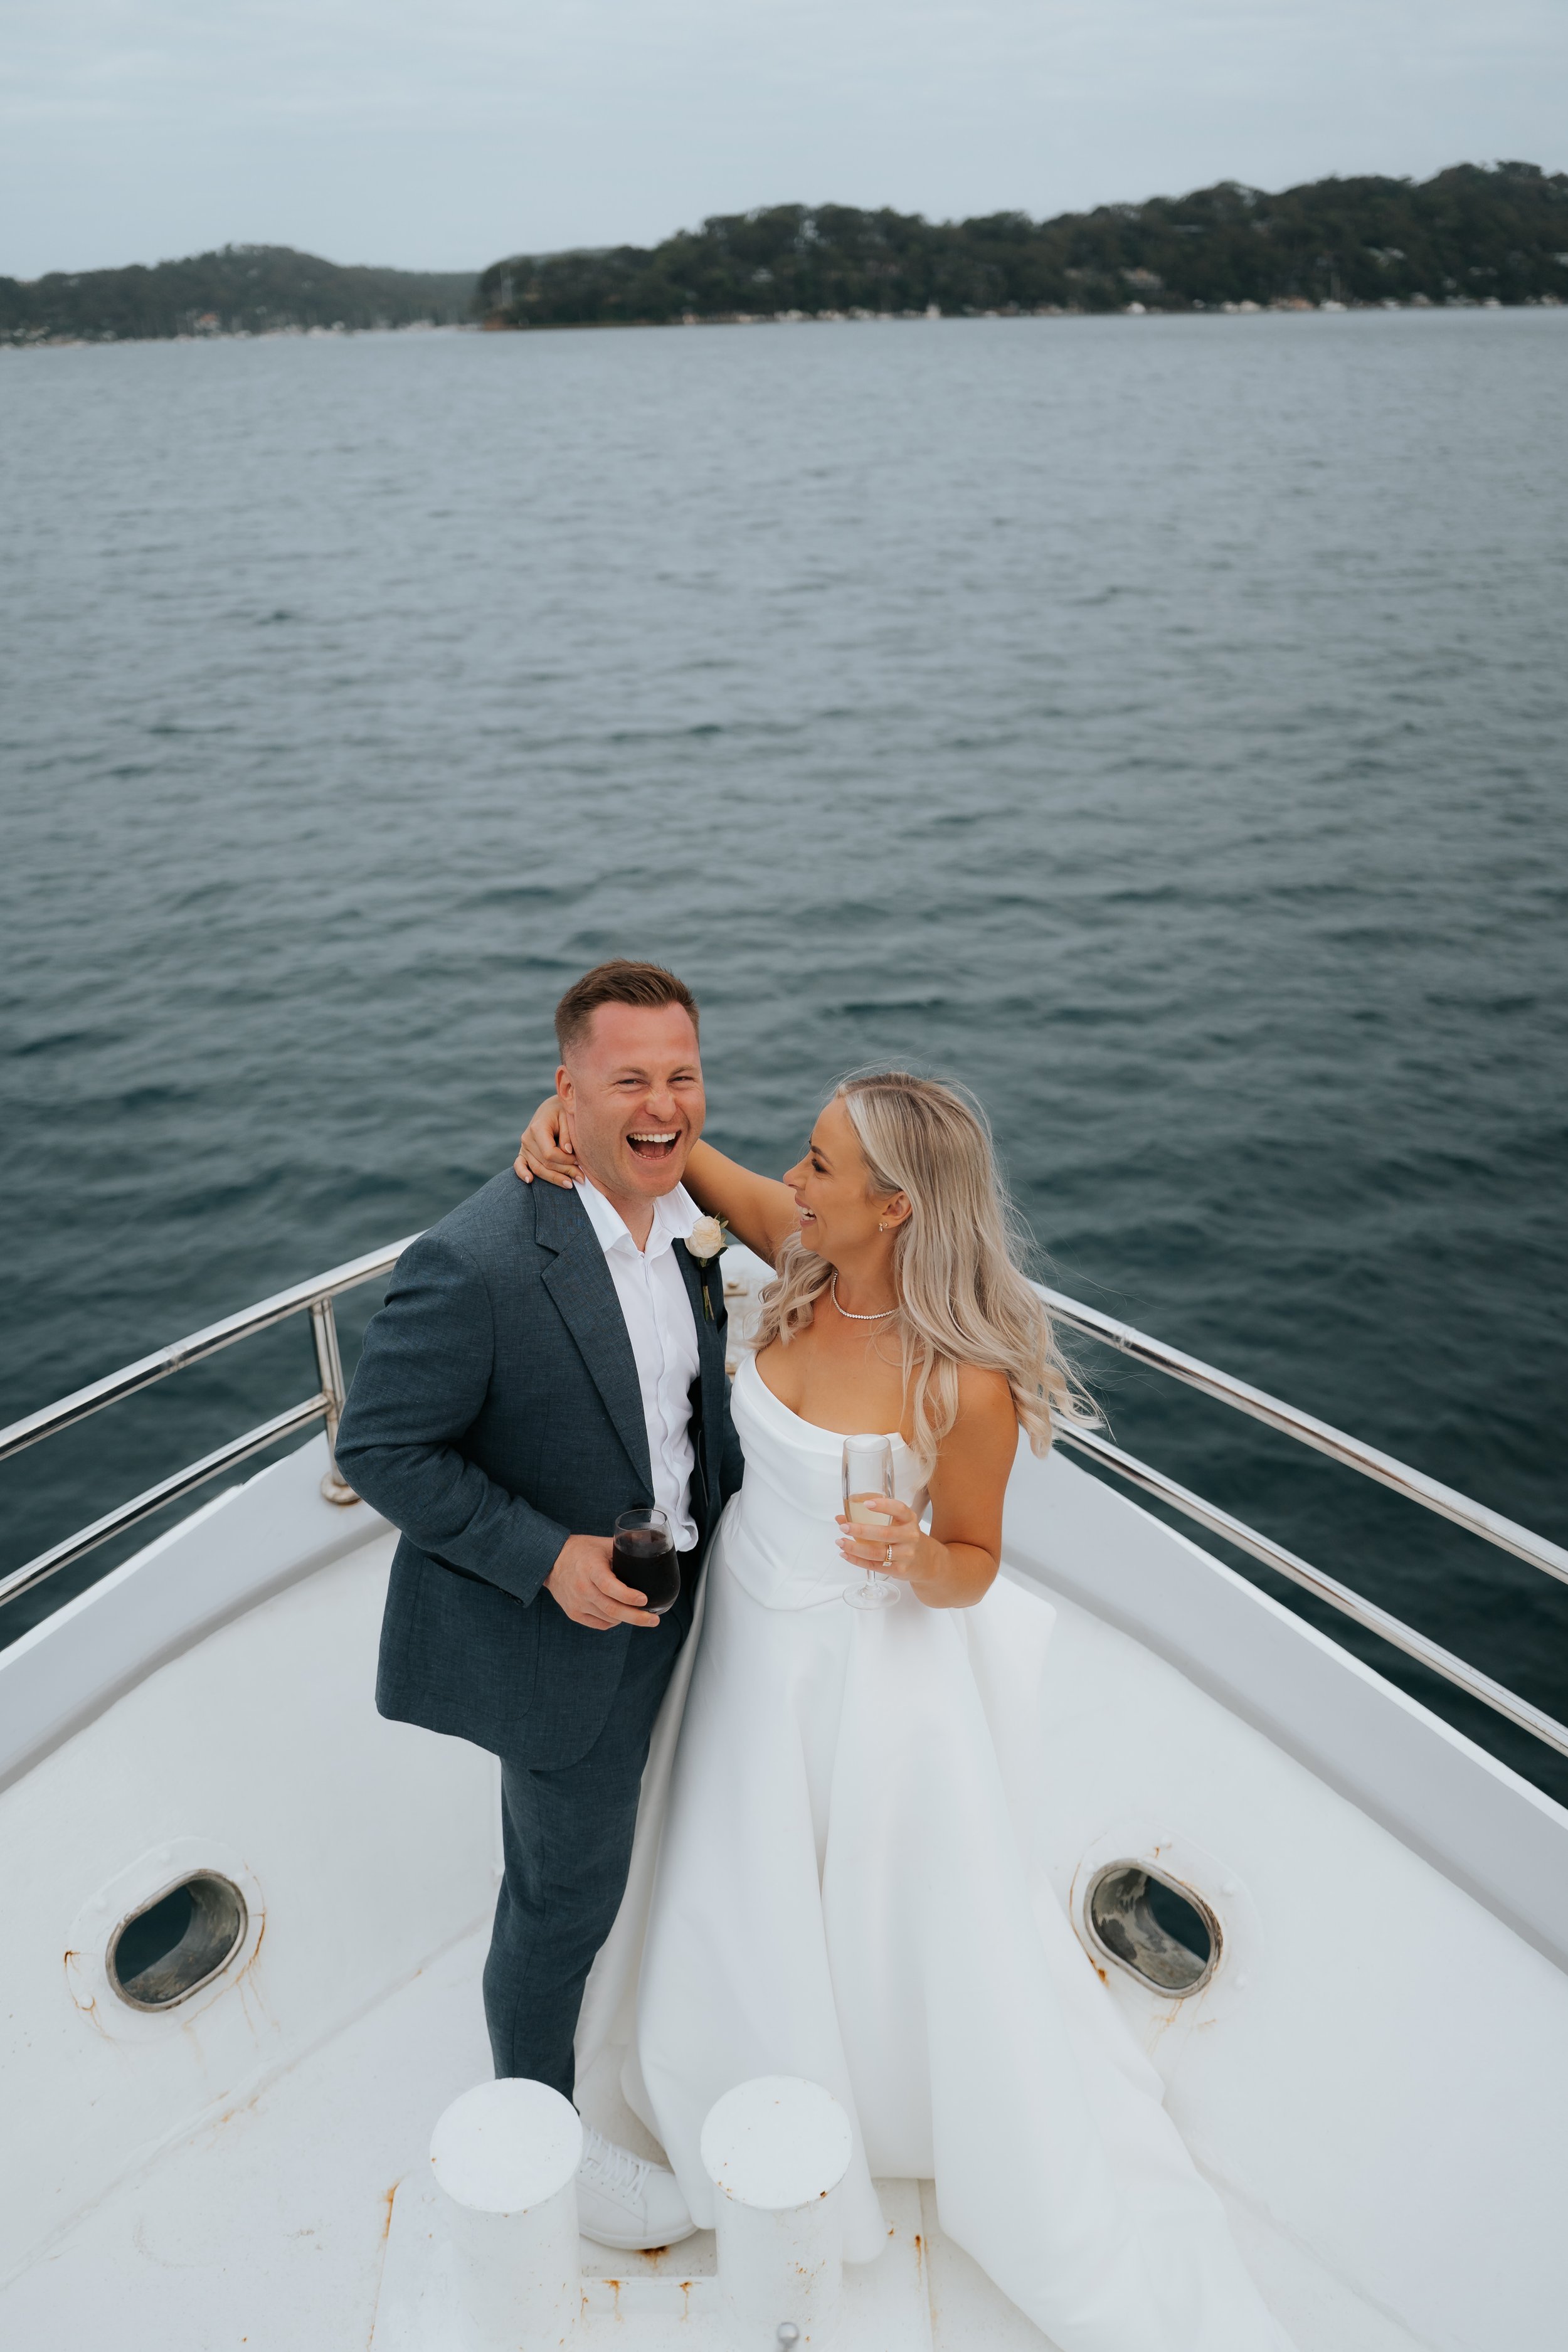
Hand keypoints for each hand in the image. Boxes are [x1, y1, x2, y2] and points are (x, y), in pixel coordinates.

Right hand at [514, 1097, 580, 1188]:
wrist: (551, 1108)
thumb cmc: (562, 1111)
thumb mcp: (567, 1117)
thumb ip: (567, 1134)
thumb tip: (568, 1151)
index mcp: (538, 1128)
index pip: (550, 1153)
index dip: (565, 1161)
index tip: (579, 1161)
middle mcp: (528, 1138)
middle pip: (545, 1163)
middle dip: (564, 1172)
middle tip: (581, 1178)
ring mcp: (524, 1146)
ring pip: (537, 1168)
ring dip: (554, 1178)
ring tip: (570, 1184)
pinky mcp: (524, 1152)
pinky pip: (519, 1165)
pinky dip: (523, 1173)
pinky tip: (530, 1181)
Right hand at [545, 1534, 659, 1629]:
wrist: (552, 1561)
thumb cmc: (582, 1551)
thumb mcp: (603, 1544)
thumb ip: (625, 1546)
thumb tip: (648, 1542)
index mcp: (591, 1569)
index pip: (610, 1587)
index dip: (628, 1596)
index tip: (644, 1599)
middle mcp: (583, 1589)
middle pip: (612, 1609)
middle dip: (636, 1617)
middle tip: (654, 1620)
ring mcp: (577, 1603)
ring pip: (608, 1619)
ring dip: (626, 1618)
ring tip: (640, 1614)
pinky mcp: (574, 1613)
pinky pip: (599, 1624)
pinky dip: (613, 1621)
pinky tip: (620, 1615)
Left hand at [835, 1495, 925, 1581]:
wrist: (926, 1561)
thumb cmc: (906, 1537)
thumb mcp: (898, 1523)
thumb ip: (872, 1517)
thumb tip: (841, 1517)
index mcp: (909, 1520)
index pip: (899, 1509)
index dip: (883, 1505)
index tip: (866, 1503)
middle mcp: (910, 1536)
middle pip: (883, 1533)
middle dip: (860, 1530)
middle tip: (844, 1526)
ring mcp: (906, 1554)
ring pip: (876, 1552)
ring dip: (854, 1547)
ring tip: (840, 1542)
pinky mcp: (899, 1570)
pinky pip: (874, 1565)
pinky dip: (857, 1560)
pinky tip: (846, 1554)